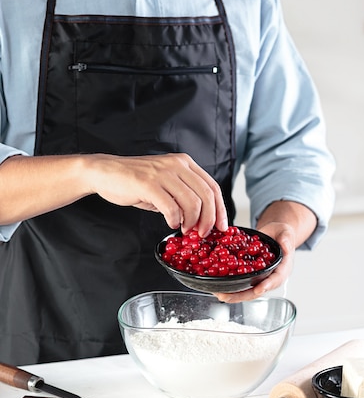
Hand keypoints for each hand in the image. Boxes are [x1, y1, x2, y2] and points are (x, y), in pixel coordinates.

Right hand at [89, 152, 228, 236]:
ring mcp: (163, 173)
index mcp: (185, 163)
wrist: (106, 173)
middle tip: (202, 233)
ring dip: (191, 222)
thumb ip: (184, 197)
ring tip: (183, 229)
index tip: (222, 227)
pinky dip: (174, 220)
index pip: (212, 187)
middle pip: (206, 196)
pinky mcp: (149, 184)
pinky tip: (170, 223)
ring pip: (192, 203)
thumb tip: (202, 220)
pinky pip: (171, 207)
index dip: (221, 209)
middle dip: (208, 220)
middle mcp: (177, 165)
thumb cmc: (136, 182)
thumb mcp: (166, 184)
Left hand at [213, 222, 294, 302]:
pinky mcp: (250, 276)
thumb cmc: (282, 235)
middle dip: (242, 295)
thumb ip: (286, 240)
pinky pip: (241, 283)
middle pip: (257, 290)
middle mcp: (270, 277)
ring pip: (247, 290)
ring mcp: (259, 278)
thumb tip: (286, 247)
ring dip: (233, 294)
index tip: (258, 289)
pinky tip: (218, 287)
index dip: (267, 285)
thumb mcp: (286, 233)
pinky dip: (230, 286)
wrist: (274, 235)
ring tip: (220, 295)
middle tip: (227, 296)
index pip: (276, 279)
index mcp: (282, 269)